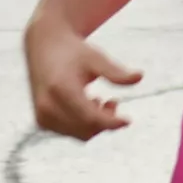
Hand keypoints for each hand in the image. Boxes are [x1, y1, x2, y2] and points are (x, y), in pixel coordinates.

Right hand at [25, 20, 142, 139]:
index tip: (128, 121)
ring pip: (80, 135)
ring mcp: (42, 116)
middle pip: (87, 129)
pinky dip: (84, 124)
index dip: (111, 122)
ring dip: (97, 123)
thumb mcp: (96, 58)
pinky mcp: (42, 121)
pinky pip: (71, 133)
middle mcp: (47, 106)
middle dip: (106, 120)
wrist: (45, 48)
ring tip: (99, 100)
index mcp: (60, 88)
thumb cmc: (75, 52)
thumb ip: (116, 72)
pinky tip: (87, 104)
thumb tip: (140, 76)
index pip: (90, 117)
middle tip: (113, 101)